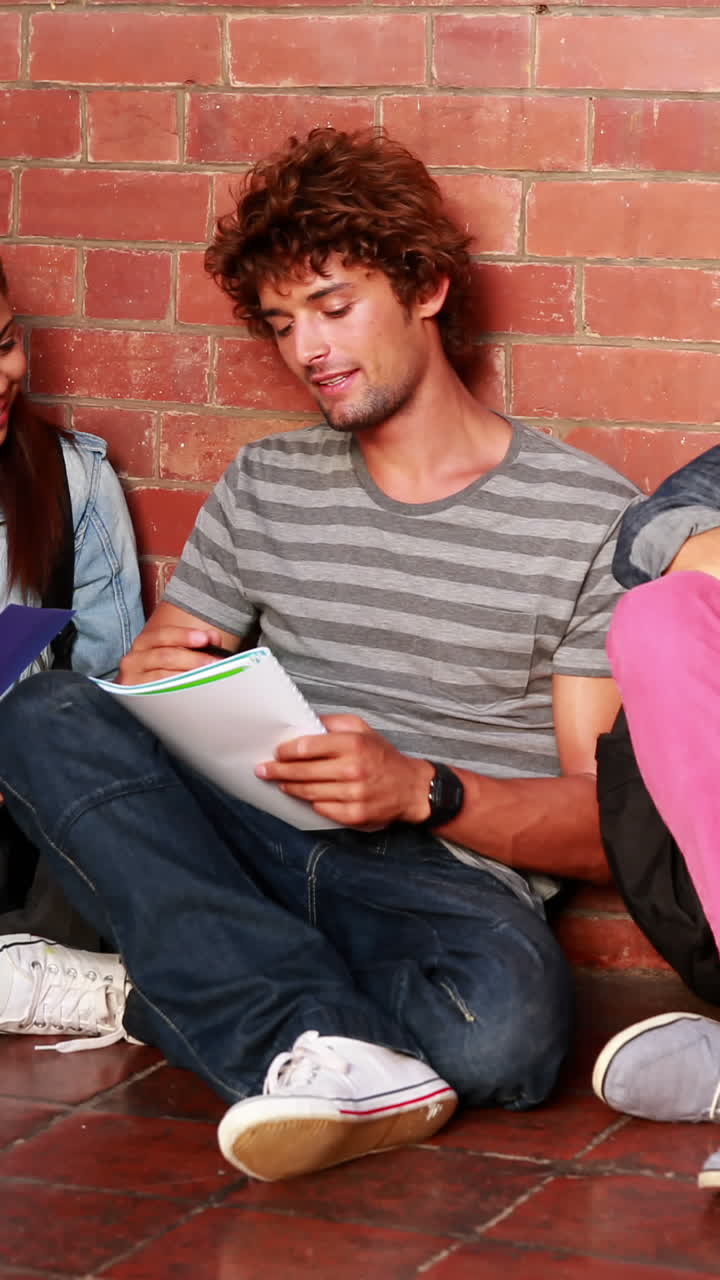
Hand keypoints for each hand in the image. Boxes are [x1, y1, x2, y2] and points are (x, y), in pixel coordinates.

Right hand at [117, 626, 228, 685]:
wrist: (143, 695)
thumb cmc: (165, 670)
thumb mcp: (178, 652)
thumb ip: (197, 643)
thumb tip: (213, 638)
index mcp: (144, 643)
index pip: (163, 635)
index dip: (184, 636)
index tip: (205, 639)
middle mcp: (133, 659)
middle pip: (166, 656)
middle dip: (194, 659)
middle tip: (216, 663)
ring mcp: (132, 679)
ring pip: (163, 677)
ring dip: (189, 677)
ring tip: (210, 677)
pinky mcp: (135, 697)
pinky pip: (159, 694)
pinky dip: (178, 692)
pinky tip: (194, 691)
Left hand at [256, 714, 433, 827]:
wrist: (411, 788)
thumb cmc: (383, 756)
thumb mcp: (363, 729)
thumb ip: (334, 723)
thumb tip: (306, 721)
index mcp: (353, 744)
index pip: (308, 747)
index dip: (287, 751)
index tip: (277, 752)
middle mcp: (352, 769)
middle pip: (303, 772)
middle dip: (278, 771)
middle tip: (262, 770)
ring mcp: (353, 794)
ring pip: (309, 792)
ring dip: (290, 787)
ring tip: (279, 782)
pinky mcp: (354, 815)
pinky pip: (322, 809)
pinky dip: (311, 802)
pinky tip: (304, 796)